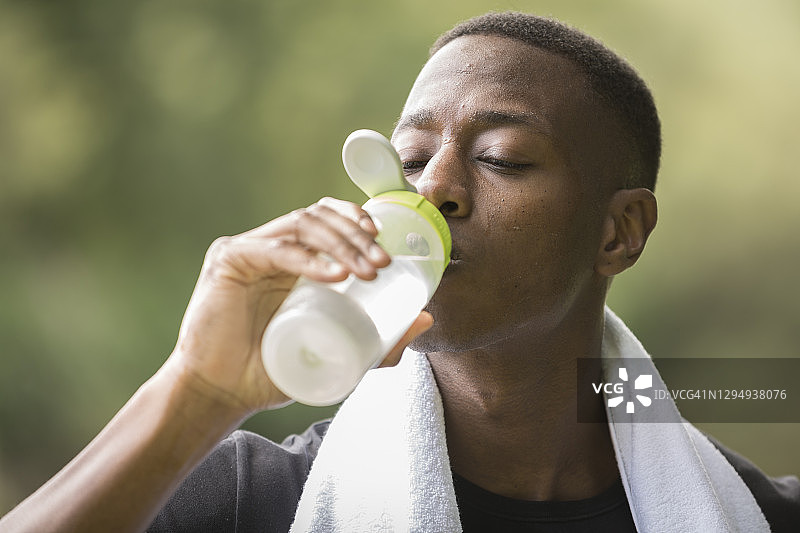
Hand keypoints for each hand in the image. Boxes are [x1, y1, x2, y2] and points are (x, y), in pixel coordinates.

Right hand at [163, 197, 431, 417]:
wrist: (223, 394)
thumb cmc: (275, 373)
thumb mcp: (339, 356)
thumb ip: (380, 343)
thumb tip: (426, 320)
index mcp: (294, 260)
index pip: (328, 220)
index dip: (356, 219)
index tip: (383, 239)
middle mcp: (272, 247)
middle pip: (319, 216)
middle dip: (356, 235)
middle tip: (382, 262)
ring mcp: (249, 250)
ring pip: (302, 224)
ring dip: (340, 241)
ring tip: (366, 269)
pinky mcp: (229, 259)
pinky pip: (275, 248)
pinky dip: (308, 258)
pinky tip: (335, 275)